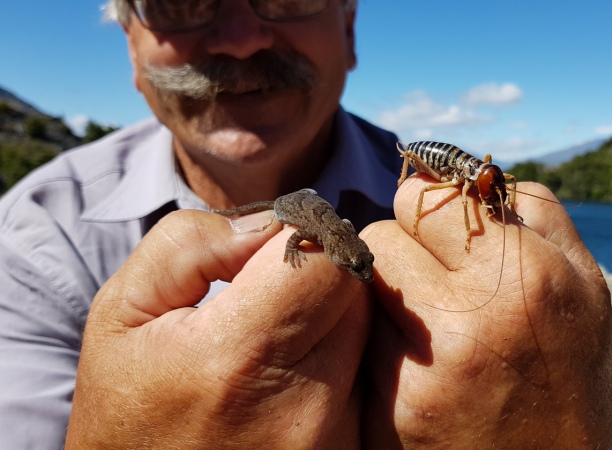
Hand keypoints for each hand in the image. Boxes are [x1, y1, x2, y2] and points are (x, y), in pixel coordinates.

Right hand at [66, 209, 369, 448]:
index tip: (271, 248)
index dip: (304, 236)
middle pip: (356, 293)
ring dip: (332, 316)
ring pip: (368, 334)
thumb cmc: (128, 403)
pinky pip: (367, 379)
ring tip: (277, 336)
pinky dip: (341, 361)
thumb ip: (191, 243)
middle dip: (320, 274)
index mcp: (238, 357)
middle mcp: (302, 405)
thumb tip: (272, 223)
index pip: (328, 259)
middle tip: (272, 293)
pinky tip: (293, 374)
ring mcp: (332, 438)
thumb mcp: (123, 312)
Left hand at [360, 177, 611, 448]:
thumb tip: (470, 169)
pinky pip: (359, 340)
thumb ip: (536, 215)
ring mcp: (424, 368)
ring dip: (387, 293)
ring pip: (362, 283)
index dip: (430, 210)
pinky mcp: (390, 410)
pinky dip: (380, 343)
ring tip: (428, 325)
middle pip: (381, 232)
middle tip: (434, 278)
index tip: (441, 230)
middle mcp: (472, 317)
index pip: (425, 196)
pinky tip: (418, 366)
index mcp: (528, 276)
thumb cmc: (573, 380)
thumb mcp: (585, 290)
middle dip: (404, 248)